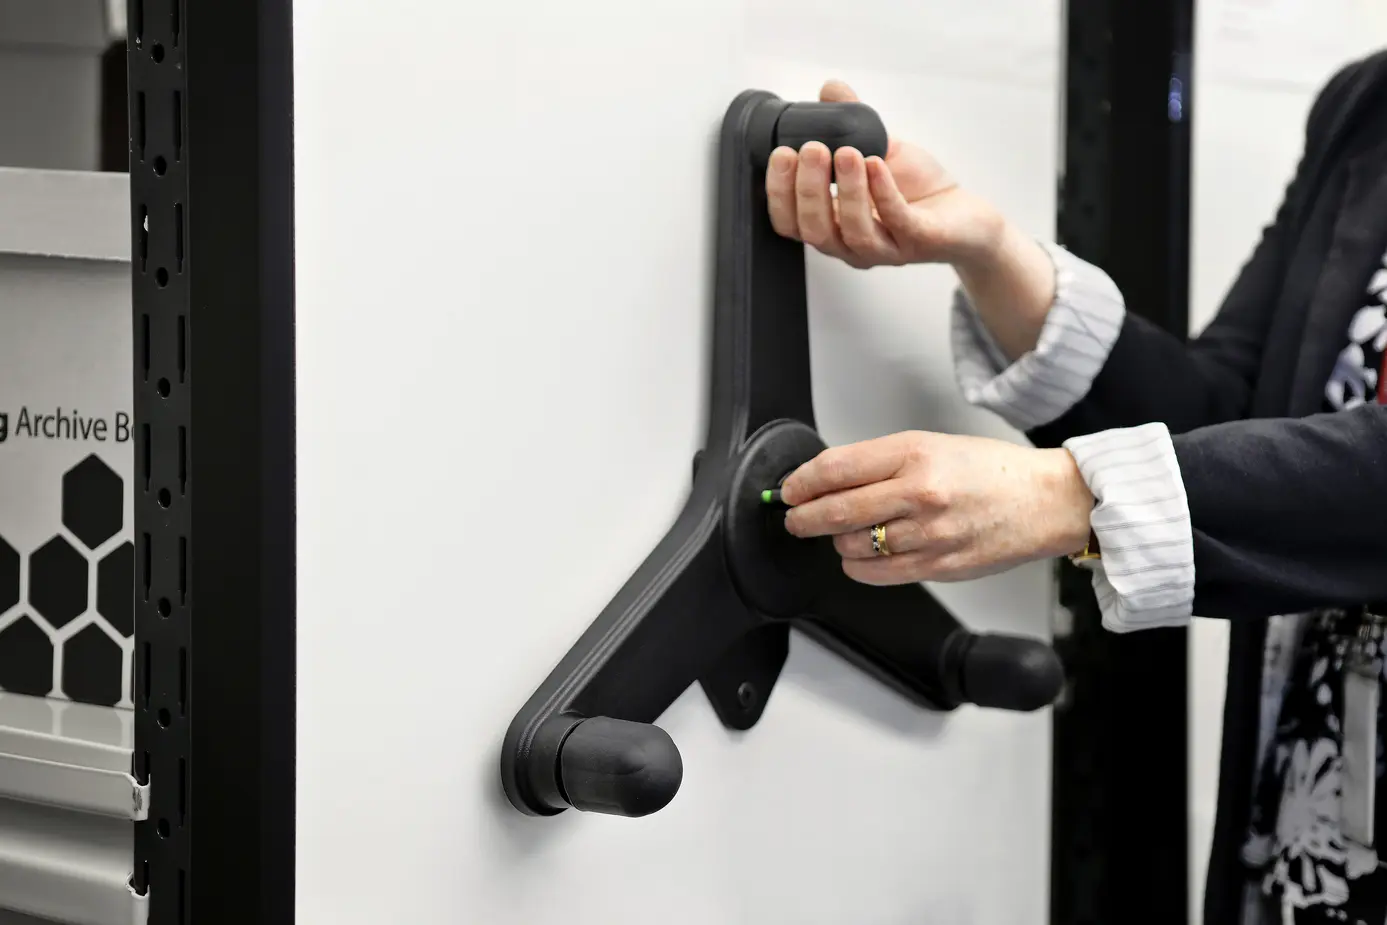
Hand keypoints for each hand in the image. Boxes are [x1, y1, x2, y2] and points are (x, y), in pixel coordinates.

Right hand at [765, 79, 1006, 269]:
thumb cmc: (916, 190)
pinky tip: (876, 164)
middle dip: (808, 189)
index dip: (779, 193)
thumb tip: (829, 90)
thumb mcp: (877, 150)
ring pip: (854, 231)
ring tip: (846, 152)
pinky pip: (898, 221)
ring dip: (847, 190)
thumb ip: (850, 124)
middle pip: (816, 230)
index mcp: (832, 226)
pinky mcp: (919, 242)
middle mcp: (851, 245)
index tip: (781, 154)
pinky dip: (884, 192)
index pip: (790, 223)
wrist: (964, 215)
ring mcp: (885, 248)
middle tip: (812, 149)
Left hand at [779, 431, 1093, 584]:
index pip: (836, 469)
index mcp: (915, 453)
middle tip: (794, 518)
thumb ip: (880, 462)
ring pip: (852, 545)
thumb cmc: (989, 471)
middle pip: (835, 511)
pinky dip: (857, 566)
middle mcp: (920, 493)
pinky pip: (876, 573)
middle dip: (803, 517)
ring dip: (836, 541)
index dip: (802, 482)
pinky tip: (859, 555)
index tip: (790, 490)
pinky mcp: (937, 566)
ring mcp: (928, 534)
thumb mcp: (931, 445)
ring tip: (842, 533)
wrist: (1044, 502)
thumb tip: (826, 479)